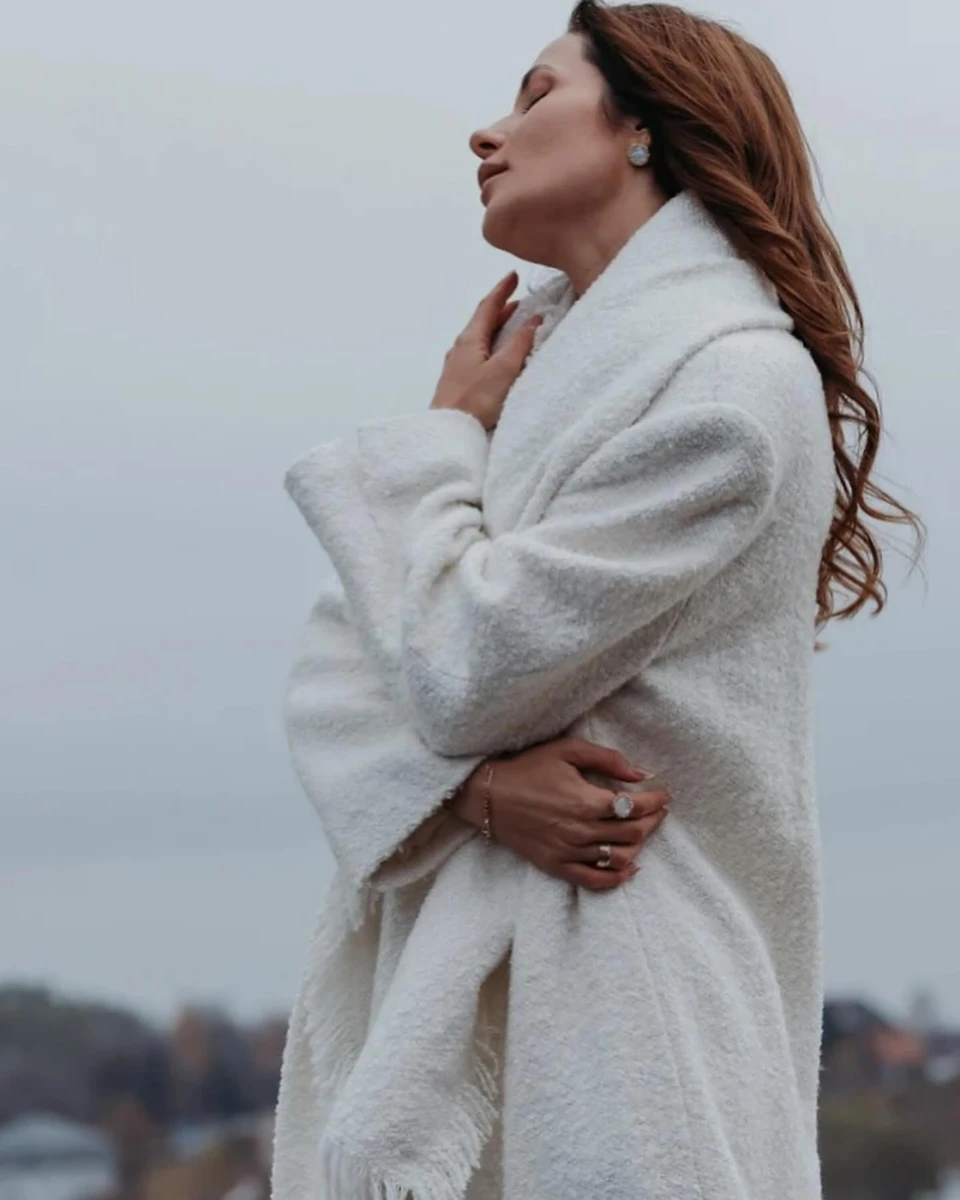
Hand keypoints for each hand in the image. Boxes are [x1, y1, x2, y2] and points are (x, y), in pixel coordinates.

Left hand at [429, 270, 543, 430]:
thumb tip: (534, 319)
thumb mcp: (504, 369)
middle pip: (482, 321)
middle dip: (501, 309)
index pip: (487, 306)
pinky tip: (498, 355)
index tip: (513, 276)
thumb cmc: (476, 399)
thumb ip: (520, 343)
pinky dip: (492, 345)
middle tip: (519, 301)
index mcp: (469, 339)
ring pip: (480, 338)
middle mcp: (460, 348)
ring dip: (497, 328)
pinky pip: (478, 353)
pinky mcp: (459, 382)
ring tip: (514, 326)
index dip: (501, 290)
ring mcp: (457, 366)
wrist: (448, 432)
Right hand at [448, 736, 670, 890]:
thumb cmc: (528, 768)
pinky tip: (629, 867)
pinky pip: (595, 881)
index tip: (663, 795)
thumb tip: (641, 773)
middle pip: (633, 833)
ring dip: (639, 846)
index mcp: (586, 801)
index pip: (635, 807)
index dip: (655, 801)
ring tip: (641, 832)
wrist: (488, 796)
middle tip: (656, 811)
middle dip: (652, 821)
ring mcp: (569, 852)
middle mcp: (581, 830)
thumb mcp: (567, 750)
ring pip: (620, 858)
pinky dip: (617, 877)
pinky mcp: (557, 866)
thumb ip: (607, 759)